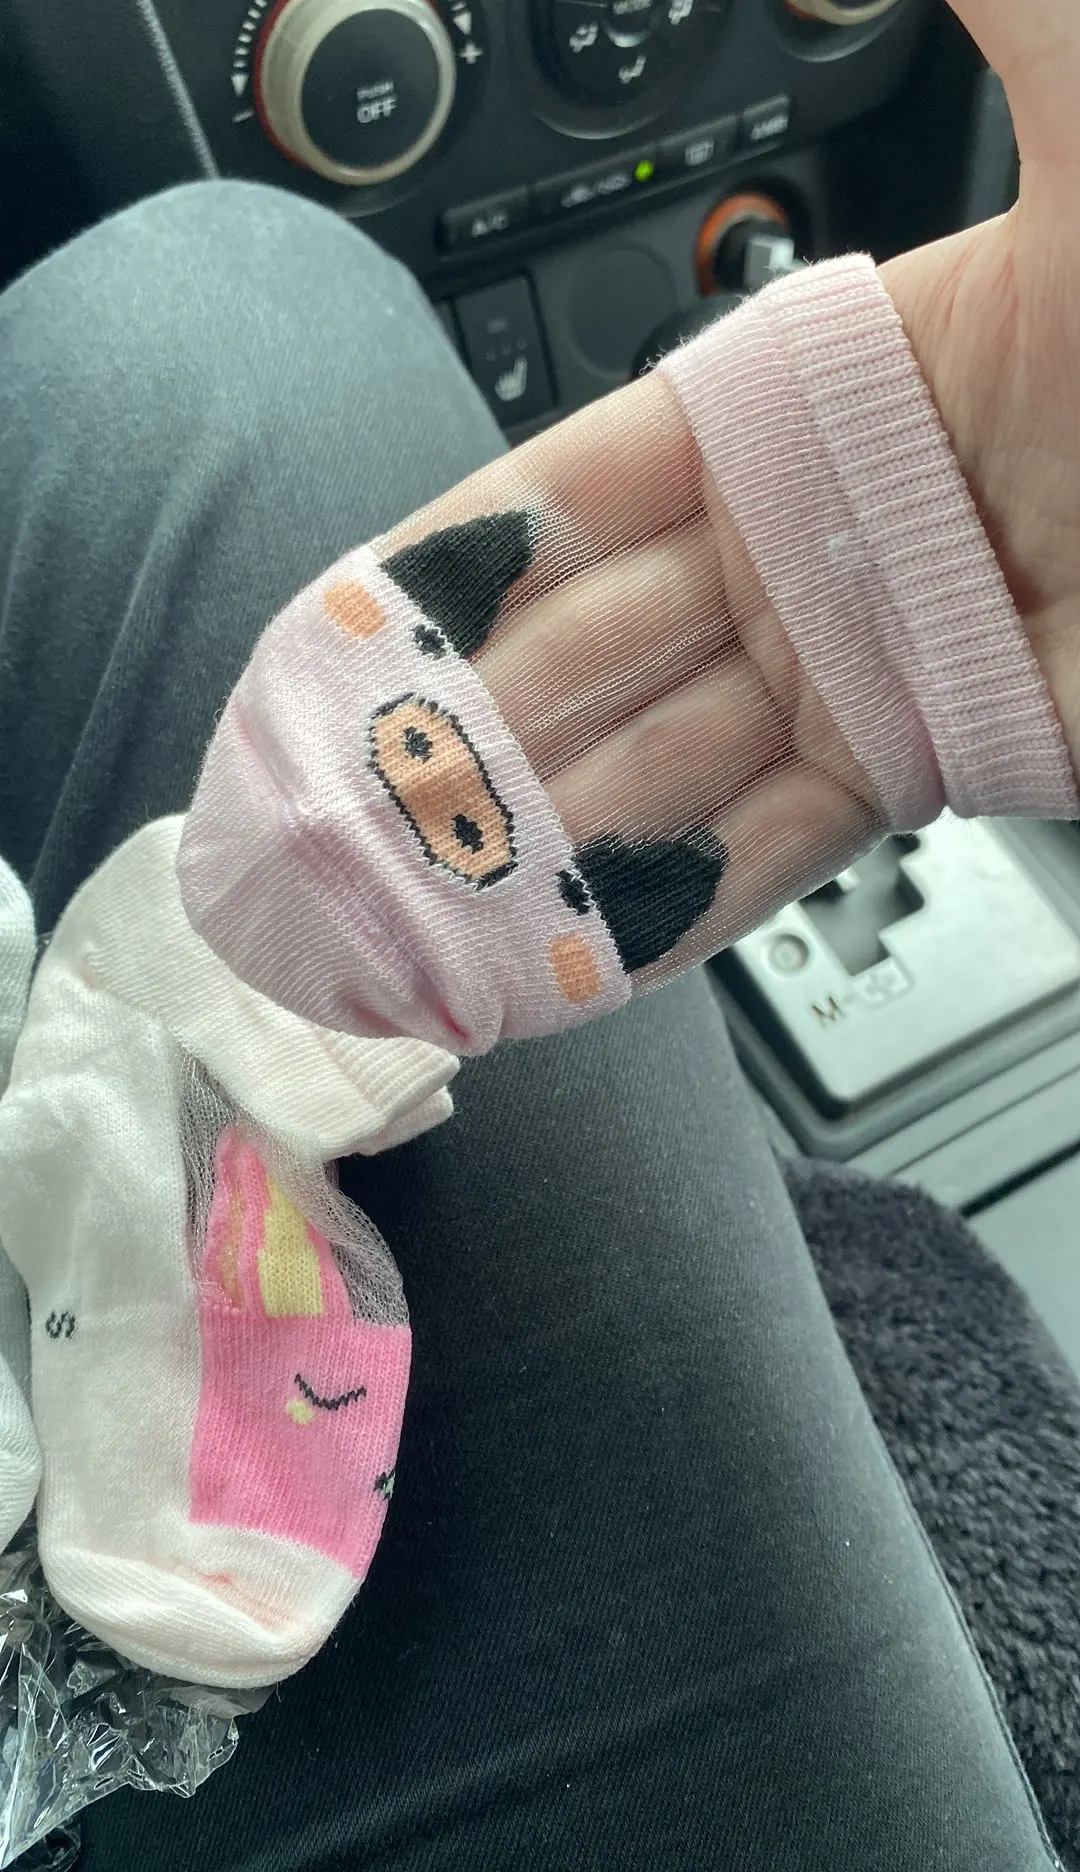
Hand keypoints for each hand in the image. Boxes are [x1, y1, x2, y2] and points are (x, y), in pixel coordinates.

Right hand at [365, 0, 1078, 983]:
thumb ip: (1003, 27)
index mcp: (814, 394)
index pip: (586, 482)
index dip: (462, 554)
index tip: (355, 625)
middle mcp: (821, 537)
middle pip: (597, 643)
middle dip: (469, 725)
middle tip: (355, 797)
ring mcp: (870, 661)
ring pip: (663, 760)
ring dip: (542, 834)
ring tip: (422, 893)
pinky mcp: (933, 762)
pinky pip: (770, 850)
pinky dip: (668, 904)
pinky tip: (568, 938)